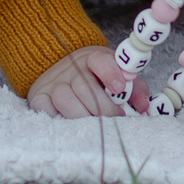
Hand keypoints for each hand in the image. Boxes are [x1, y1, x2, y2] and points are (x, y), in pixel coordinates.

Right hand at [27, 46, 141, 118]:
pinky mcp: (39, 96)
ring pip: (65, 99)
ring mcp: (54, 82)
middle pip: (85, 86)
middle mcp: (71, 68)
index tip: (119, 89)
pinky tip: (70, 124)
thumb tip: (144, 107)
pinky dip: (58, 118)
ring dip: (82, 116)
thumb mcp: (117, 76)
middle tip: (116, 119)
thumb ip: (134, 89)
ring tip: (95, 125)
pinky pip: (45, 108)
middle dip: (103, 107)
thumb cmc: (96, 78)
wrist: (59, 69)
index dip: (110, 73)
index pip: (100, 60)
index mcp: (93, 58)